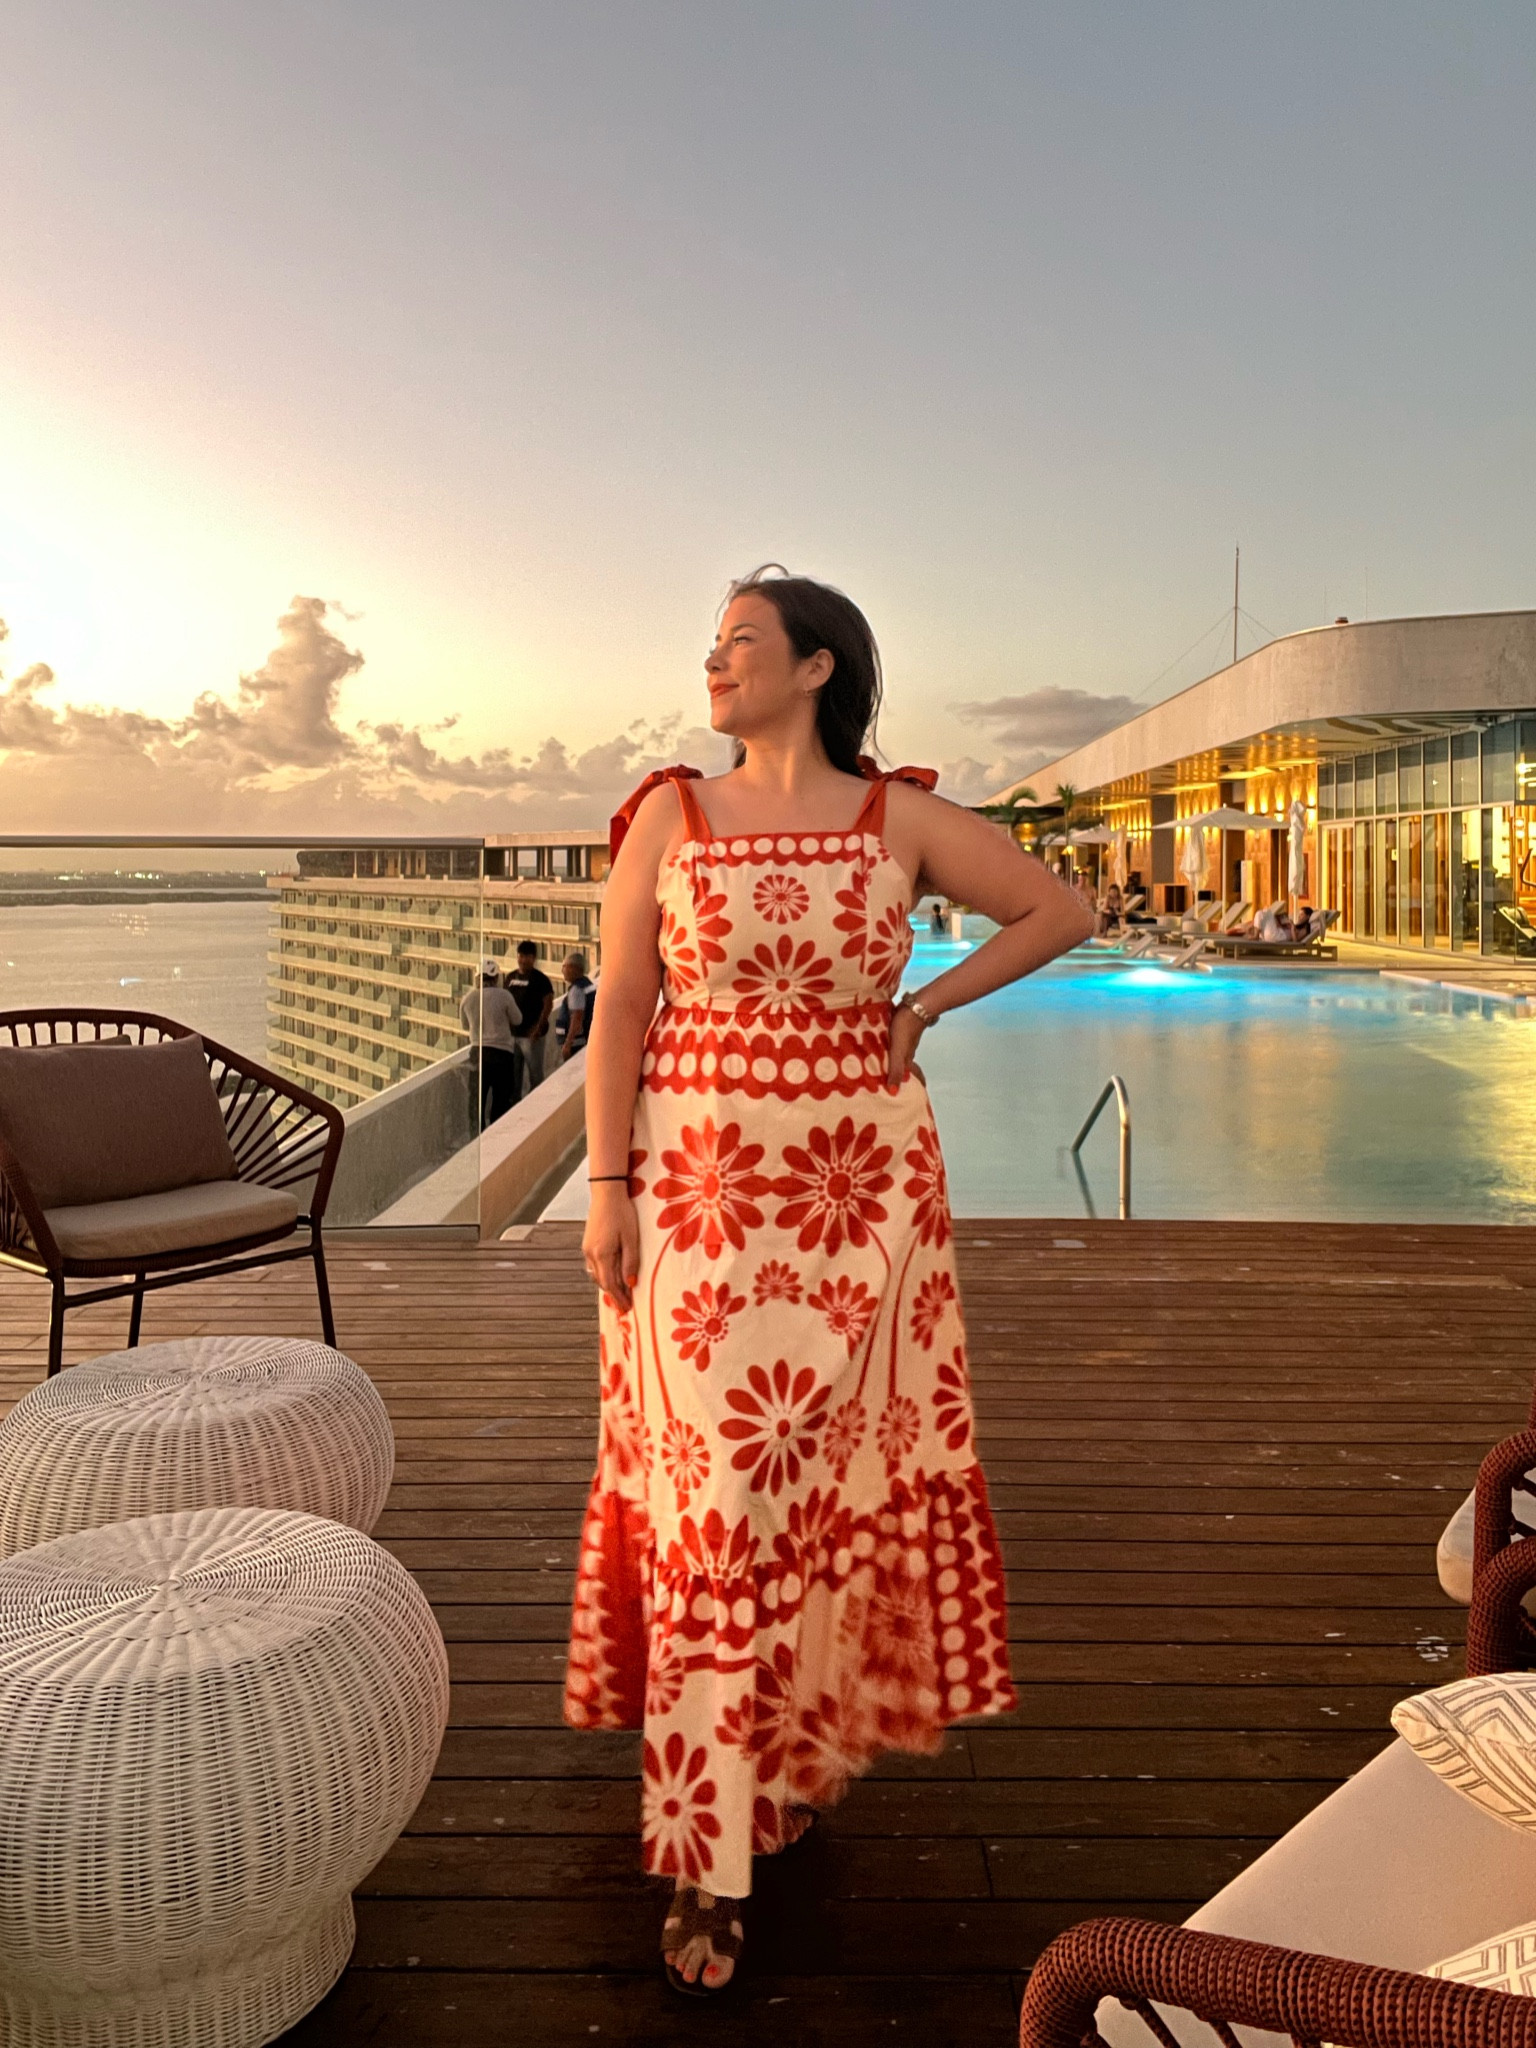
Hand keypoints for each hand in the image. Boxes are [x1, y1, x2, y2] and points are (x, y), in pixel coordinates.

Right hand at [583, 1183, 639, 1311]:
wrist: (607, 1192)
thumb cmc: (622, 1212)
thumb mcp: (631, 1238)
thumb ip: (631, 1261)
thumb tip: (630, 1283)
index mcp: (601, 1254)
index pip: (610, 1284)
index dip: (619, 1298)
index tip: (627, 1309)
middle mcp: (591, 1254)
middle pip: (602, 1281)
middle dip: (614, 1295)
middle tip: (625, 1306)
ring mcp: (587, 1248)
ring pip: (596, 1274)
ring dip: (608, 1285)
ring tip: (619, 1294)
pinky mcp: (588, 1242)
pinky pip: (595, 1265)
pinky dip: (603, 1274)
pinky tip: (611, 1275)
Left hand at [886, 1000, 926, 1085]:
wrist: (914, 1006)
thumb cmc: (906, 1029)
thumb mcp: (898, 1051)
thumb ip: (896, 1070)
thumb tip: (893, 1092)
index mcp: (907, 1059)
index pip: (913, 1075)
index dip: (915, 1084)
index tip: (913, 1093)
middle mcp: (906, 1051)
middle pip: (904, 1065)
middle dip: (898, 1074)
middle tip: (888, 1082)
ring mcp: (903, 1040)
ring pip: (897, 1053)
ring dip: (890, 1060)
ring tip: (878, 1065)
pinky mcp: (898, 1029)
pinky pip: (892, 1042)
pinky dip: (887, 1046)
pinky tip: (878, 1045)